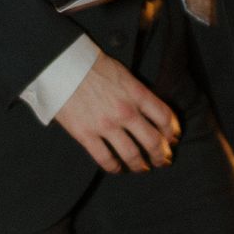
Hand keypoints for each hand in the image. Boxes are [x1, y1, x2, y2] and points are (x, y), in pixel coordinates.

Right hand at [52, 47, 180, 171]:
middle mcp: (125, 112)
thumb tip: (149, 111)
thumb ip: (137, 93)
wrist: (61, 65)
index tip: (172, 139)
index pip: (165, 117)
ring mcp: (106, 125)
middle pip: (153, 141)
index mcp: (136, 94)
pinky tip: (117, 167)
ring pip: (132, 154)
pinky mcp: (85, 134)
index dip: (172, 132)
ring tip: (142, 168)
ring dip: (141, 165)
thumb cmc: (91, 66)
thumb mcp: (123, 73)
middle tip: (163, 160)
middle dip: (161, 155)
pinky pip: (105, 159)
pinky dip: (114, 167)